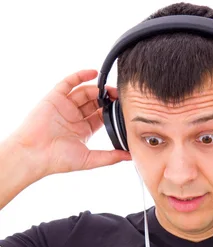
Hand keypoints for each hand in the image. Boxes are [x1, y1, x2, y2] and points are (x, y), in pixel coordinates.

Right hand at [9, 69, 130, 177]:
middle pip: (94, 102)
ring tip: (109, 88)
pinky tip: (93, 73)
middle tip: (119, 95)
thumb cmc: (58, 160)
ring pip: (83, 92)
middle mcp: (74, 117)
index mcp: (82, 130)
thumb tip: (130, 156)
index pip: (100, 116)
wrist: (35, 154)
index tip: (124, 108)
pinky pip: (68, 82)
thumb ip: (110, 157)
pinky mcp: (54, 97)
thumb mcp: (90, 159)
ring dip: (97, 88)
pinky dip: (80, 76)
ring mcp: (64, 106)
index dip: (112, 111)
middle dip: (107, 98)